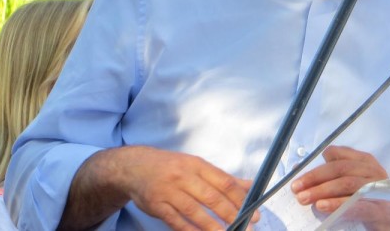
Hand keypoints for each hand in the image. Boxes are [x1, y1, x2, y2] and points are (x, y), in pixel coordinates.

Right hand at [64, 145, 255, 230]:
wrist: (135, 167)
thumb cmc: (172, 167)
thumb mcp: (197, 166)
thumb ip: (223, 178)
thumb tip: (250, 186)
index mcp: (198, 165)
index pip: (225, 182)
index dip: (241, 198)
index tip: (254, 211)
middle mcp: (185, 176)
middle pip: (212, 197)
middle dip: (231, 214)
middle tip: (246, 226)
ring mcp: (170, 191)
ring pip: (195, 211)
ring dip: (212, 226)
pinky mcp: (157, 205)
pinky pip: (175, 220)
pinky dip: (189, 230)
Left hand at [291, 145, 387, 213]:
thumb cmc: (370, 200)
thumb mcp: (353, 183)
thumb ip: (334, 174)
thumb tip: (307, 165)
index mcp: (365, 162)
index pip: (339, 156)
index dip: (317, 167)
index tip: (299, 179)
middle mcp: (373, 171)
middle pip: (341, 169)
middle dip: (316, 178)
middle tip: (297, 190)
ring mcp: (379, 189)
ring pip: (347, 184)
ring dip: (323, 191)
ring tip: (305, 198)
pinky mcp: (381, 209)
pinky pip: (358, 205)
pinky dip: (338, 204)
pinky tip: (323, 207)